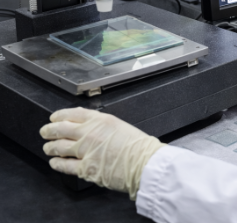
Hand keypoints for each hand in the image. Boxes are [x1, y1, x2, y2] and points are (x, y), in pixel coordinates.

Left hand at [40, 108, 164, 199]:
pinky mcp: (85, 168)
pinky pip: (65, 165)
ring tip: (48, 147)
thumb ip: (102, 125)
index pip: (73, 113)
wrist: (144, 162)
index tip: (55, 117)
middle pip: (61, 129)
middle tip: (45, 131)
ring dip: (51, 147)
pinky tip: (55, 162)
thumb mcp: (120, 125)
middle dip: (49, 130)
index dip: (60, 115)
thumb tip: (90, 128)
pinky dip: (57, 164)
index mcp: (100, 120)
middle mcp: (89, 133)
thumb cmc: (138, 146)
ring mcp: (85, 151)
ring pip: (58, 147)